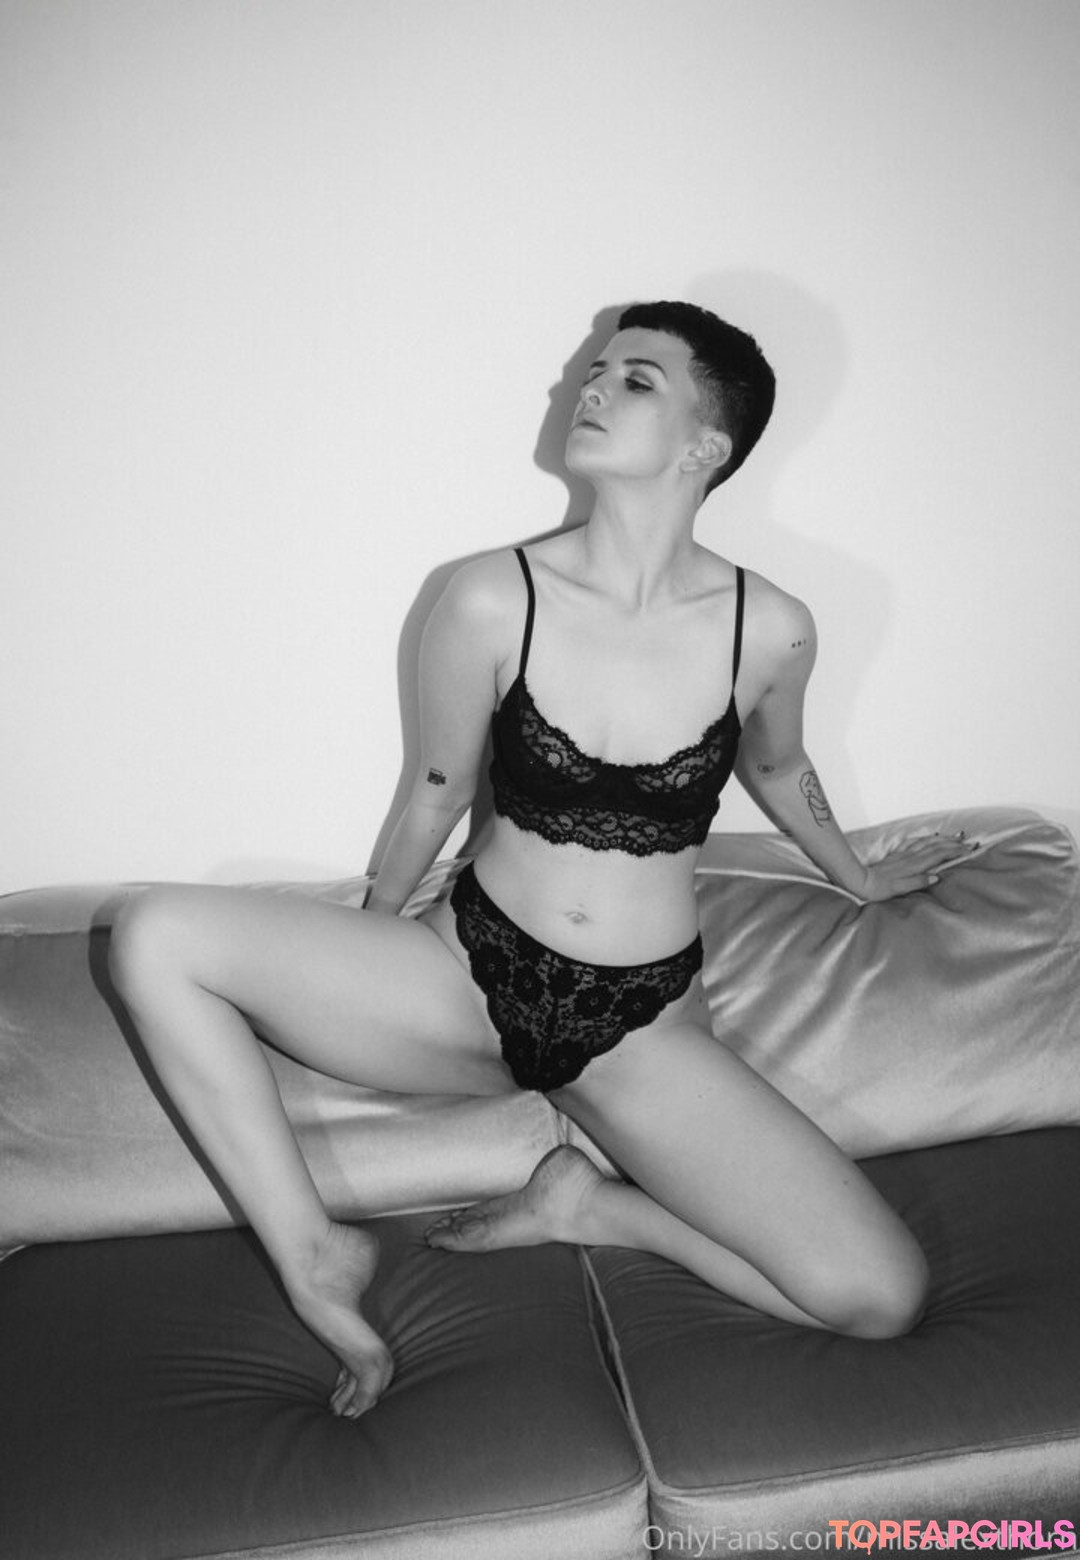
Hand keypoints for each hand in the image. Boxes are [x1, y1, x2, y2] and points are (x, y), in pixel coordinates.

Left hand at [856, 832, 978, 901]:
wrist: (861, 881)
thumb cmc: (879, 889)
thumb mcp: (900, 889)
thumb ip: (918, 882)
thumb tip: (937, 877)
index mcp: (913, 866)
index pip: (939, 855)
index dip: (955, 851)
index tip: (968, 850)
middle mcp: (910, 857)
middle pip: (936, 846)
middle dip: (953, 843)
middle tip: (968, 841)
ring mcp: (903, 854)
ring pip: (926, 842)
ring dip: (942, 838)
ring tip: (955, 836)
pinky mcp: (896, 855)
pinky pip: (914, 842)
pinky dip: (926, 838)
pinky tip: (930, 837)